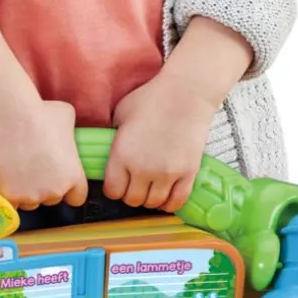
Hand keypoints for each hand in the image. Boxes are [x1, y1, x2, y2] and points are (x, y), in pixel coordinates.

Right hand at [0, 98, 88, 210]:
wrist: (8, 116)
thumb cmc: (38, 112)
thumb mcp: (66, 118)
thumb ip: (69, 135)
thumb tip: (65, 135)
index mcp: (72, 176)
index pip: (76, 197)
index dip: (67, 190)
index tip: (57, 180)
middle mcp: (54, 191)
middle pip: (50, 199)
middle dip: (42, 188)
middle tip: (31, 168)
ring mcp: (30, 196)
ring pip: (28, 202)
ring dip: (23, 191)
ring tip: (14, 168)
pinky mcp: (8, 197)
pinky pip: (8, 202)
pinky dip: (4, 193)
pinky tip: (1, 174)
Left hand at [105, 73, 217, 211]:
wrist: (186, 93)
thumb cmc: (151, 98)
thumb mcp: (120, 114)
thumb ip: (113, 137)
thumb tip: (109, 150)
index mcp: (121, 155)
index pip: (112, 191)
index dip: (114, 189)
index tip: (119, 183)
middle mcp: (142, 169)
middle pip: (133, 200)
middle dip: (132, 195)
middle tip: (136, 185)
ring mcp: (166, 173)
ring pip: (153, 204)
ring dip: (150, 199)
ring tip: (151, 189)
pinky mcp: (188, 173)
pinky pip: (177, 201)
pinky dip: (170, 204)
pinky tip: (167, 195)